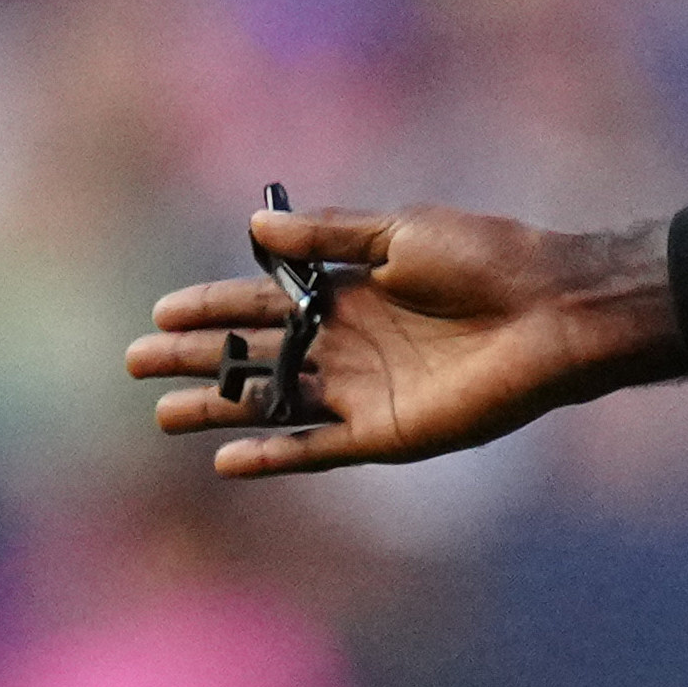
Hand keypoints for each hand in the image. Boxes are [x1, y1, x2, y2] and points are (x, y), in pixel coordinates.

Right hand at [126, 200, 677, 476]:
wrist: (552, 310)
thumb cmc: (487, 260)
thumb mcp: (400, 233)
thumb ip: (327, 239)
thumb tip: (255, 226)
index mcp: (350, 293)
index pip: (263, 302)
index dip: (212, 306)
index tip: (161, 310)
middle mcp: (351, 344)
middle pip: (257, 353)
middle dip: (197, 357)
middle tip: (135, 362)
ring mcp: (366, 391)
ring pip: (275, 402)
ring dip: (220, 407)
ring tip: (163, 413)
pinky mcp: (388, 433)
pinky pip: (318, 448)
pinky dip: (275, 454)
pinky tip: (228, 460)